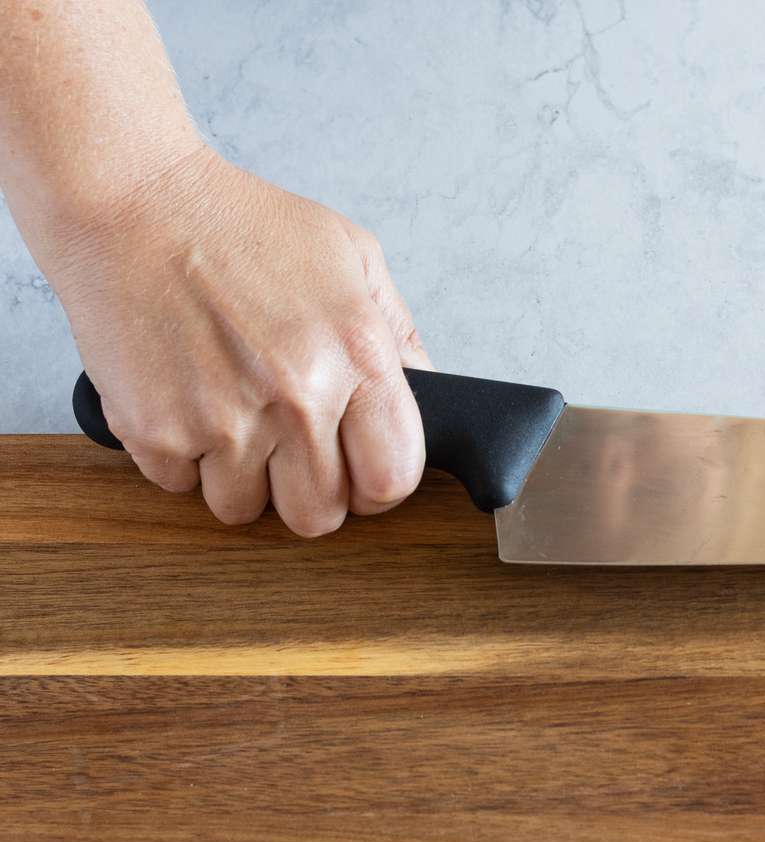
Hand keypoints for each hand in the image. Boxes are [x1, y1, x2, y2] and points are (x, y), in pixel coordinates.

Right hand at [43, 146, 431, 535]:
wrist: (130, 198)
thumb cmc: (240, 223)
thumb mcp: (353, 257)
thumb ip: (398, 335)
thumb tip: (429, 394)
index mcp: (357, 356)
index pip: (393, 479)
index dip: (379, 486)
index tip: (360, 472)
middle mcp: (296, 397)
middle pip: (318, 516)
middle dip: (308, 491)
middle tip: (292, 451)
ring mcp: (222, 420)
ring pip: (244, 510)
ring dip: (240, 477)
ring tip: (233, 416)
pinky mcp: (153, 429)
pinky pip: (179, 486)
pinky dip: (181, 458)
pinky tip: (186, 400)